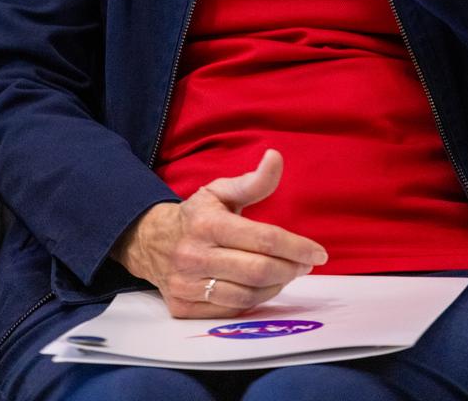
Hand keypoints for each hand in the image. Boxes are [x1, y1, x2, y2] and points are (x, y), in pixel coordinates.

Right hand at [111, 149, 327, 317]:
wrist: (149, 241)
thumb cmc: (195, 215)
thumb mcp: (220, 191)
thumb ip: (253, 181)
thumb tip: (276, 157)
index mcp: (207, 224)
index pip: (264, 239)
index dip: (296, 247)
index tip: (319, 253)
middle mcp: (195, 256)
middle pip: (258, 271)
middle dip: (291, 268)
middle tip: (305, 263)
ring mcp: (187, 286)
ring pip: (248, 295)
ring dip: (276, 285)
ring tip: (287, 272)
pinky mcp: (183, 308)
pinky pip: (231, 310)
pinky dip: (255, 299)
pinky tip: (263, 286)